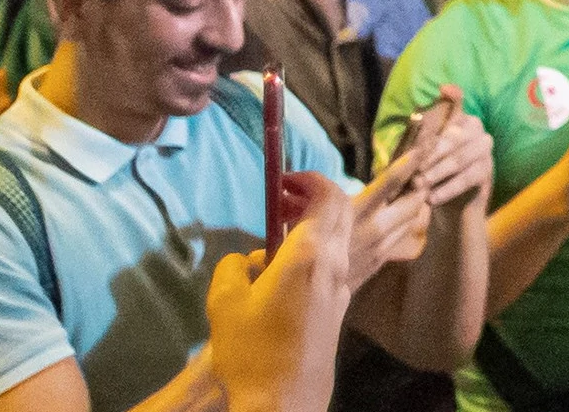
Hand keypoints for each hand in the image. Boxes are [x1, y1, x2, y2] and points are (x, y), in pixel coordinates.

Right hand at [206, 174, 385, 411]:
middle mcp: (335, 265)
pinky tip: (292, 267)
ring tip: (285, 232)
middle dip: (315, 196)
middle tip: (282, 201)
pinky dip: (322, 249)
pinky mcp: (340, 308)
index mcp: (311, 253)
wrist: (283, 402)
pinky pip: (339, 263)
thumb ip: (234, 266)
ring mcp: (342, 288)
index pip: (327, 195)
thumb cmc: (251, 351)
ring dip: (320, 224)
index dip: (307, 179)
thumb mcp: (224, 301)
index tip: (282, 183)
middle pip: (342, 211)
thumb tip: (249, 259)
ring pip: (344, 237)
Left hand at [383, 88, 495, 206]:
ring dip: (436, 173)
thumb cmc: (435, 174)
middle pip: (453, 137)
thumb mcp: (424, 155)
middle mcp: (476, 129)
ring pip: (458, 159)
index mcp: (460, 120)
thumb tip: (419, 116)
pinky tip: (431, 199)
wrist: (454, 206)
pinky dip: (447, 189)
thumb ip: (420, 138)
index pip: (456, 104)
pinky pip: (466, 179)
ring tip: (418, 185)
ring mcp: (485, 150)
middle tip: (412, 171)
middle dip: (430, 155)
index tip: (444, 89)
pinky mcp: (488, 171)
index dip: (453, 97)